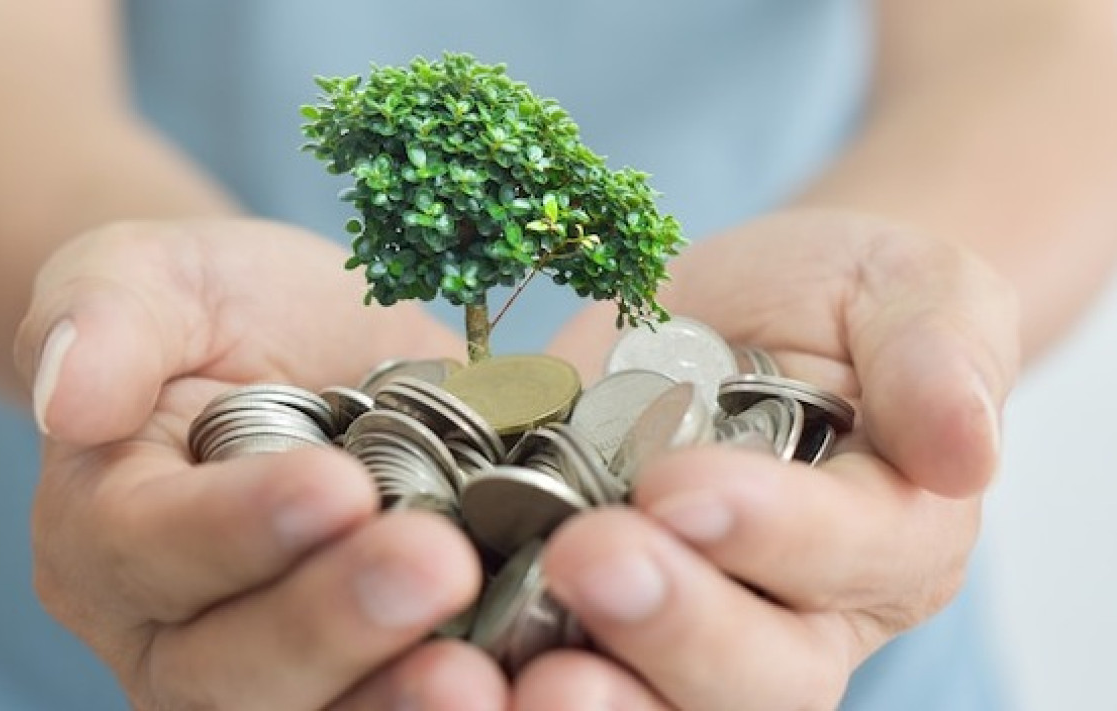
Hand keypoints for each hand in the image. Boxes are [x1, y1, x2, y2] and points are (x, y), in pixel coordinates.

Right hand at [15, 218, 507, 709]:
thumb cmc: (220, 313)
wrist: (303, 357)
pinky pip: (394, 706)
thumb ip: (103, 316)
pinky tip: (525, 678)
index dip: (240, 528)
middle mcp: (176, 635)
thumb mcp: (155, 277)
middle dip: (334, 624)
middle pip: (232, 669)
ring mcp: (272, 676)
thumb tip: (68, 392)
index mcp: (107, 535)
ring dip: (397, 701)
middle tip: (436, 566)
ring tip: (480, 669)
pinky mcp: (366, 676)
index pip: (153, 549)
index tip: (336, 485)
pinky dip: (462, 702)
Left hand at [519, 209, 1018, 709]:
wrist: (734, 314)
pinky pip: (565, 672)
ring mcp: (688, 631)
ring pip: (662, 705)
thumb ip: (942, 356)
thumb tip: (968, 450)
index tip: (680, 484)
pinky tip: (452, 657)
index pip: (849, 561)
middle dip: (672, 626)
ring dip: (593, 696)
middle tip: (587, 561)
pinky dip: (510, 677)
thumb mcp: (909, 290)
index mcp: (889, 542)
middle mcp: (795, 617)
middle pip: (755, 676)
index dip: (769, 534)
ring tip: (514, 664)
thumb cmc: (835, 300)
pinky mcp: (588, 619)